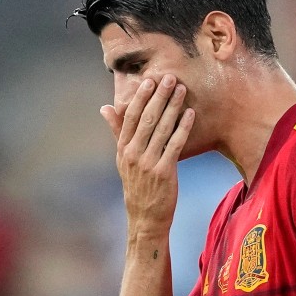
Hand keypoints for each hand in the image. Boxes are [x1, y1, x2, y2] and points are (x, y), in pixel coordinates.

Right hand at [100, 74, 194, 235]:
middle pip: (147, 119)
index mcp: (123, 149)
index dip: (140, 98)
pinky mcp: (164, 172)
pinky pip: (175, 144)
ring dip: (173, 107)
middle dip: (159, 96)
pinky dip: (183, 127)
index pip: (130, 117)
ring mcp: (148, 163)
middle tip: (169, 78)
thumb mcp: (123, 158)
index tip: (149, 81)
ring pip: (162, 129)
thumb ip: (117, 132)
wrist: (145, 217)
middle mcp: (133, 154)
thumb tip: (105, 108)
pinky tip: (190, 114)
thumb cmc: (137, 185)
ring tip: (181, 90)